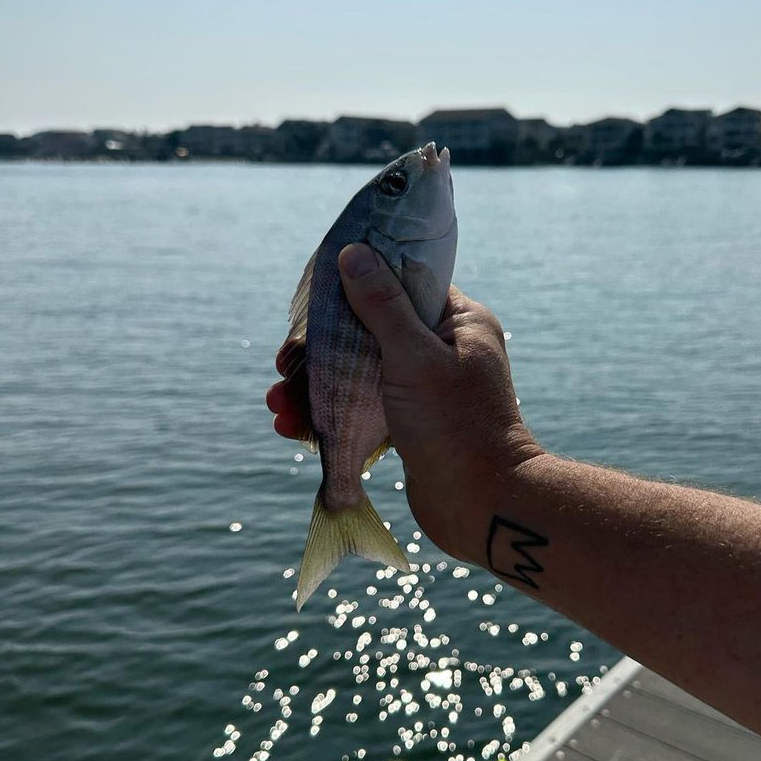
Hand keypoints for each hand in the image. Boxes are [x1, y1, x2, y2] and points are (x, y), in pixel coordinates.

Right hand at [266, 244, 541, 560]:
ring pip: (360, 372)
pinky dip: (331, 413)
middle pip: (369, 331)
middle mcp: (445, 348)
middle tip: (283, 368)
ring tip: (278, 406)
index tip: (310, 308)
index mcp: (459, 321)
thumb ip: (382, 306)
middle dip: (320, 351)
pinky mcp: (410, 422)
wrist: (482, 506)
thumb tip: (352, 253)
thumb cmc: (454, 426)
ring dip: (317, 387)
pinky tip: (295, 427)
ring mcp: (426, 387)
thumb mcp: (414, 357)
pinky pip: (363, 406)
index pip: (399, 284)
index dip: (351, 291)